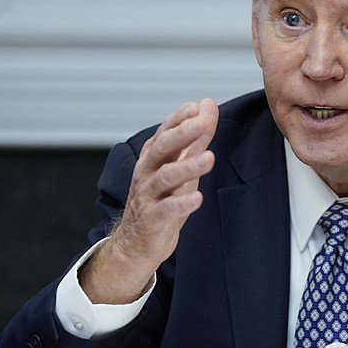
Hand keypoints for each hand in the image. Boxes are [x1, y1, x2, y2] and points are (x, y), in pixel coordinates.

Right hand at [81, 99, 218, 303]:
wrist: (137, 241)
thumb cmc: (162, 197)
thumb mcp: (181, 165)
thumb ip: (196, 137)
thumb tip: (208, 106)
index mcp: (153, 157)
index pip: (164, 132)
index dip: (179, 119)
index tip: (197, 107)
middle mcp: (147, 172)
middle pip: (162, 149)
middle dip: (182, 134)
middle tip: (201, 123)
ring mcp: (148, 195)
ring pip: (165, 177)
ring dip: (188, 167)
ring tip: (210, 158)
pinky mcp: (153, 219)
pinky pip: (167, 210)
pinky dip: (182, 203)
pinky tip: (198, 198)